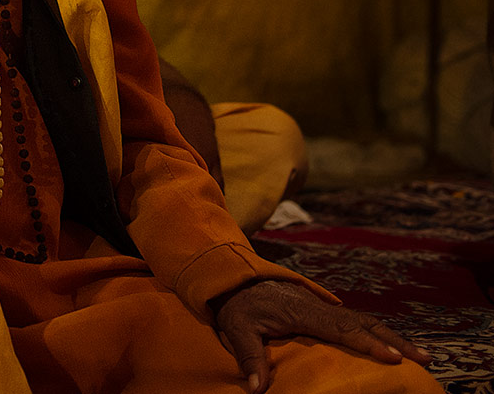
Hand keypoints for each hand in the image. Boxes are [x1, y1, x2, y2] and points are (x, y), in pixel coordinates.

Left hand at [214, 280, 429, 391]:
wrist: (235, 278)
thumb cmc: (238, 306)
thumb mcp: (237, 329)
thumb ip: (249, 357)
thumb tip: (257, 389)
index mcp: (303, 311)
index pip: (342, 329)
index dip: (369, 343)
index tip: (394, 357)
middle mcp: (320, 307)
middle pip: (364, 323)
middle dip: (395, 341)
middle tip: (424, 358)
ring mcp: (324, 306)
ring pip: (365, 320)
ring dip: (392, 336)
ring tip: (420, 354)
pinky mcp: (325, 310)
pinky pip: (357, 320)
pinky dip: (379, 332)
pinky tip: (393, 345)